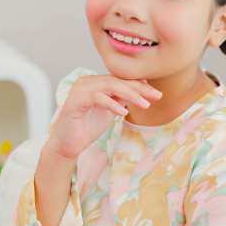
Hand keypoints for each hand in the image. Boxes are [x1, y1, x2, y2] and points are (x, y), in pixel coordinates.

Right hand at [46, 74, 161, 161]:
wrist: (68, 145)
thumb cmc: (88, 128)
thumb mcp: (111, 111)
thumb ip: (122, 99)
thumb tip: (141, 89)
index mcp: (96, 82)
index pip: (121, 80)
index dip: (140, 85)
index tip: (157, 94)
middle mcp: (87, 81)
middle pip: (117, 80)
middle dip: (139, 88)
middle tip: (156, 96)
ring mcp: (80, 89)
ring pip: (109, 86)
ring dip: (130, 94)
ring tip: (145, 104)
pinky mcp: (75, 100)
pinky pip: (97, 98)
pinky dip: (112, 104)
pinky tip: (123, 113)